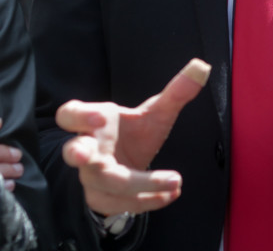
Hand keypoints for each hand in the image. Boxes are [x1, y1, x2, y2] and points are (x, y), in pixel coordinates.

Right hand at [57, 58, 209, 216]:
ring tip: (175, 181)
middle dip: (77, 153)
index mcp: (93, 121)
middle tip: (84, 155)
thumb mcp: (156, 112)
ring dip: (140, 185)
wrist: (128, 163)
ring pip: (105, 184)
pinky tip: (171, 194)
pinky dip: (147, 201)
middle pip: (74, 152)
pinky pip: (119, 205)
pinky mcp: (102, 198)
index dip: (81, 115)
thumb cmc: (133, 133)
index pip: (71, 114)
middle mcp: (88, 149)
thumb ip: (176, 92)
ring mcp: (91, 176)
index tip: (102, 115)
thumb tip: (202, 67)